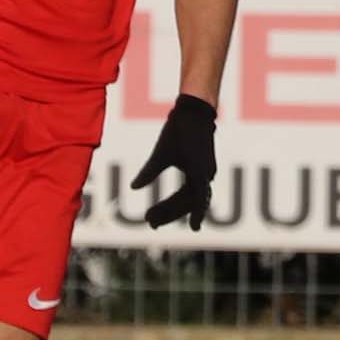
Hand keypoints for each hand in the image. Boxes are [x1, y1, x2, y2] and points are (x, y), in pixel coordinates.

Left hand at [130, 94, 218, 230]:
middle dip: (170, 213)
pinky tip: (170, 201)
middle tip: (149, 221)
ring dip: (174, 206)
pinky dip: (181, 197)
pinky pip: (193, 187)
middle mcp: (206, 174)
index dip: (195, 216)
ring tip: (154, 215)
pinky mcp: (201, 164)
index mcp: (199, 174)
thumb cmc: (179, 130)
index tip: (194, 230)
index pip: (197, 201)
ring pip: (190, 196)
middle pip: (189, 201)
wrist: (195, 110)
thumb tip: (133, 188)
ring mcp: (205, 170)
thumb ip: (149, 172)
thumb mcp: (161, 153)